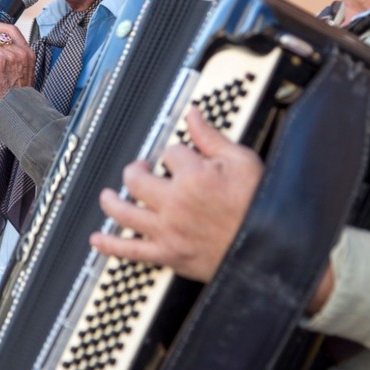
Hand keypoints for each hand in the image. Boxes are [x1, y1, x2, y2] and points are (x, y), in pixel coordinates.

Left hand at [91, 106, 264, 282]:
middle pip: (136, 178)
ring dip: (111, 201)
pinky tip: (97, 240)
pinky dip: (110, 245)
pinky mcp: (168, 254)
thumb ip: (211, 138)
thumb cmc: (260, 207)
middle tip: (142, 169)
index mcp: (193, 177)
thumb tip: (194, 115)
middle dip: (137, 169)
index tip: (186, 158)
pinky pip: (131, 251)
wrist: (272, 250)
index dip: (177, 152)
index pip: (169, 152)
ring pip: (124, 212)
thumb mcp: (242, 162)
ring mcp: (167, 230)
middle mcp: (174, 203)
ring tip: (108, 196)